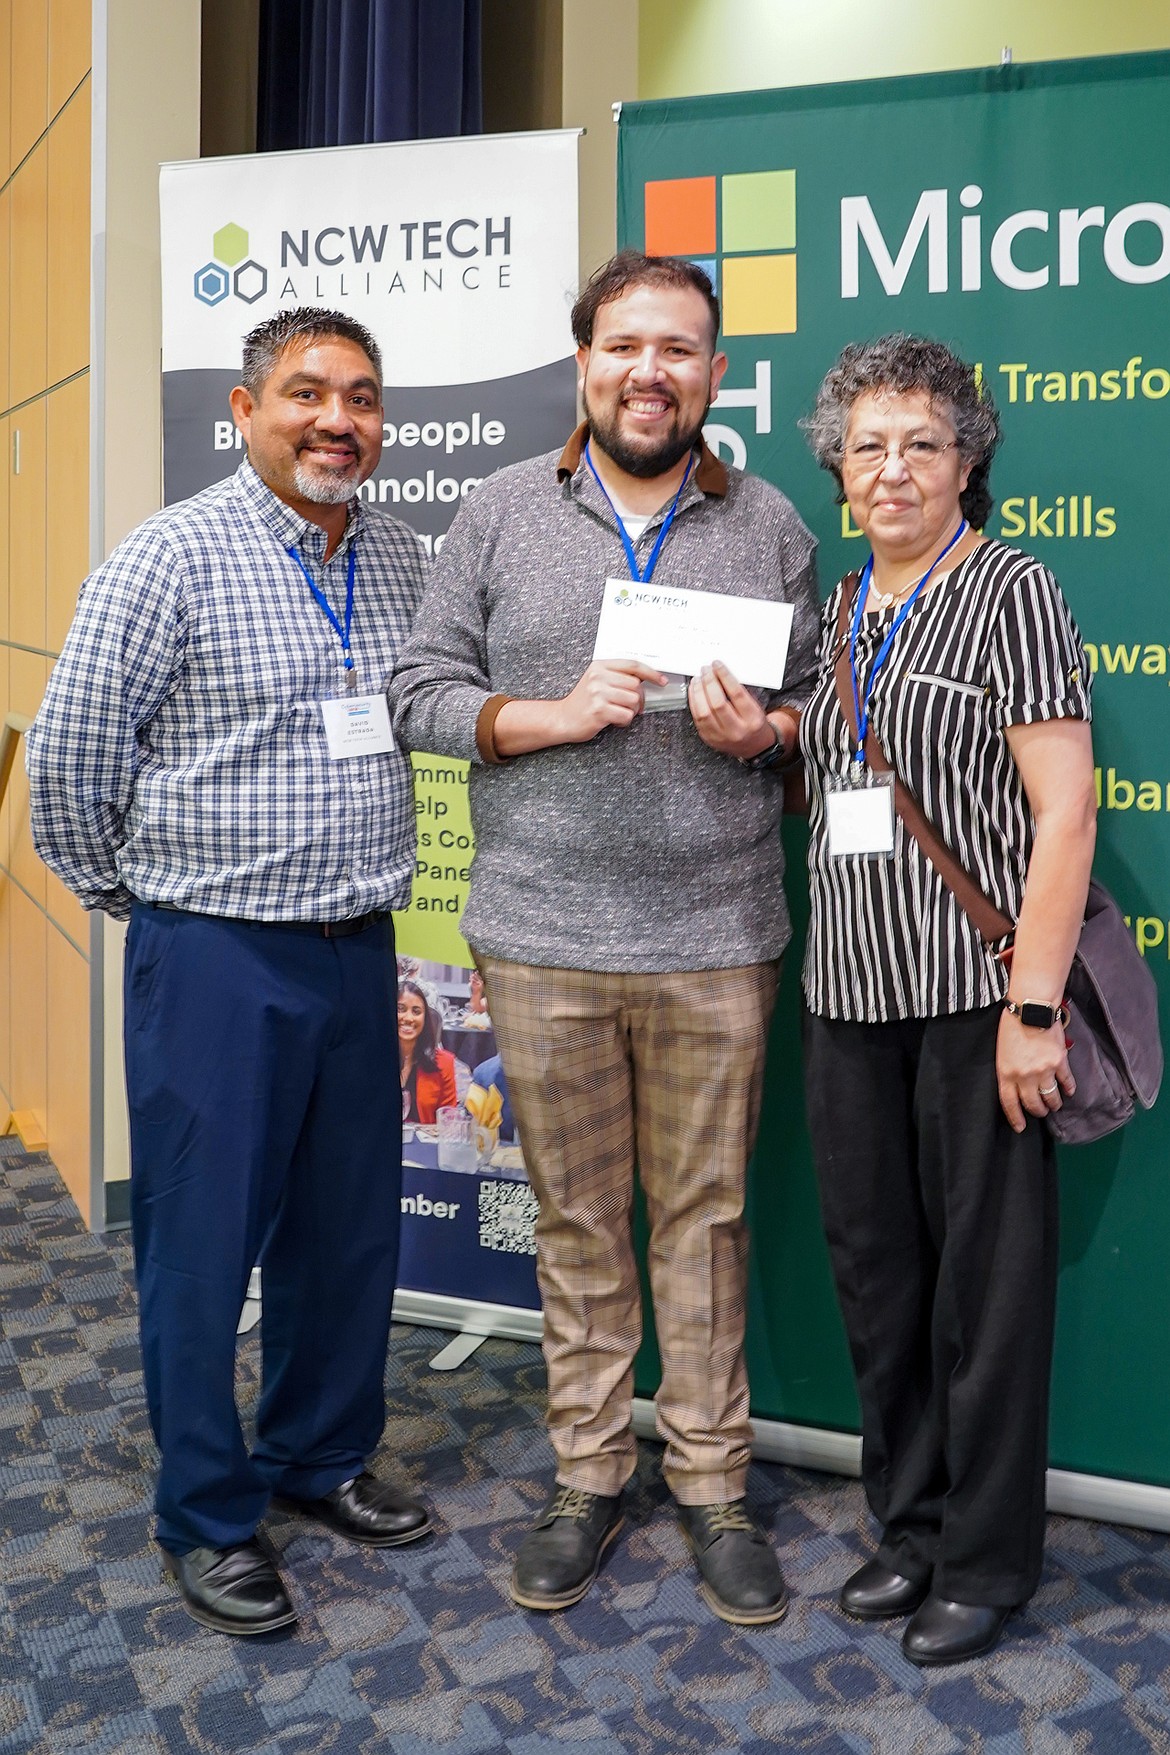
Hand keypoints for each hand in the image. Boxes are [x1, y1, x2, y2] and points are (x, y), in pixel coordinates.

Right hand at [554, 660, 666, 743]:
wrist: (561, 718)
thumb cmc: (582, 702)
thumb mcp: (596, 681)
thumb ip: (616, 676)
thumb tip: (645, 679)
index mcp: (599, 667)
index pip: (632, 665)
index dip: (650, 672)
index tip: (661, 680)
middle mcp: (598, 678)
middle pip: (636, 685)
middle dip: (638, 699)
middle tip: (630, 707)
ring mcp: (598, 694)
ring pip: (634, 701)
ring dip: (631, 711)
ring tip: (618, 713)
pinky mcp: (599, 711)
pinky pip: (626, 716)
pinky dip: (623, 722)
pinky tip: (613, 721)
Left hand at [688, 661, 775, 759]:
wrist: (754, 746)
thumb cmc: (754, 723)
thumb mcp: (755, 706)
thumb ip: (739, 692)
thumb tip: (720, 673)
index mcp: (752, 719)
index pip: (736, 693)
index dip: (724, 676)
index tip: (717, 665)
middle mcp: (737, 730)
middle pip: (718, 703)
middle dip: (709, 682)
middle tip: (706, 670)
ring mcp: (721, 737)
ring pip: (704, 712)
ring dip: (698, 691)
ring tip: (698, 678)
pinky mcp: (709, 738)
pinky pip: (697, 718)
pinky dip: (693, 701)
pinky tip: (694, 690)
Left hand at [996, 1009, 1074, 1133]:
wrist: (1031, 1007)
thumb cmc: (1011, 1025)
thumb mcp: (1001, 1051)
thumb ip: (1008, 1070)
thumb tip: (1017, 1083)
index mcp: (1006, 1073)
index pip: (1010, 1103)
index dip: (1015, 1118)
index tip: (1020, 1127)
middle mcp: (1025, 1076)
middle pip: (1033, 1104)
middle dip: (1038, 1111)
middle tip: (1040, 1112)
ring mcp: (1043, 1071)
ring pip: (1051, 1097)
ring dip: (1053, 1104)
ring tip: (1054, 1105)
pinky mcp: (1059, 1062)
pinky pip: (1066, 1082)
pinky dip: (1068, 1088)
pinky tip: (1069, 1091)